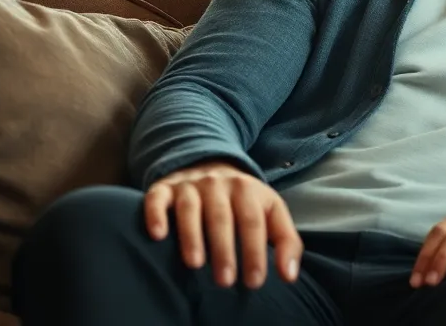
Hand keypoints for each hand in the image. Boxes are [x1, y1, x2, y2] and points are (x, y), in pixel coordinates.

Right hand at [144, 161, 301, 289]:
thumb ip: (285, 241)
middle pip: (222, 217)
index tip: (254, 281)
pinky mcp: (164, 188)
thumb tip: (289, 276)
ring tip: (195, 264)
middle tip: (225, 281)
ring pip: (190, 209)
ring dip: (192, 236)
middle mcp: (218, 184)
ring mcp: (190, 185)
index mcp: (248, 190)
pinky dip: (156, 215)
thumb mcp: (271, 212)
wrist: (209, 164)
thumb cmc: (243, 200)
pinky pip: (158, 198)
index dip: (254, 251)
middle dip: (224, 250)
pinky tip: (158, 235)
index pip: (253, 222)